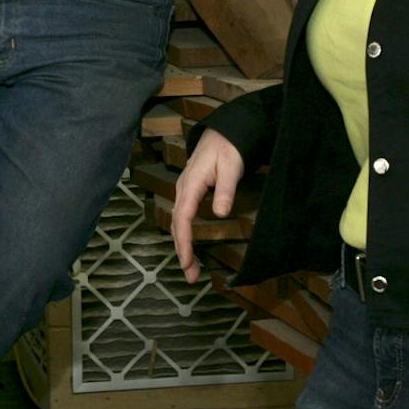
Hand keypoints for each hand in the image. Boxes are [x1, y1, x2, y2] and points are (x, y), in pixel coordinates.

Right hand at [171, 130, 242, 283]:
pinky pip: (182, 218)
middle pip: (176, 225)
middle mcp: (183, 190)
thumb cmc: (228, 148)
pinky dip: (184, 236)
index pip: (182, 217)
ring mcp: (184, 191)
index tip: (186, 261)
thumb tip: (220, 213)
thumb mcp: (231, 167)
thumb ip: (225, 190)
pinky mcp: (189, 193)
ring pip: (177, 223)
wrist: (223, 133)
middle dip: (182, 251)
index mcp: (191, 184)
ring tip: (192, 269)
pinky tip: (190, 247)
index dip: (183, 241)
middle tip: (191, 276)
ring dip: (182, 246)